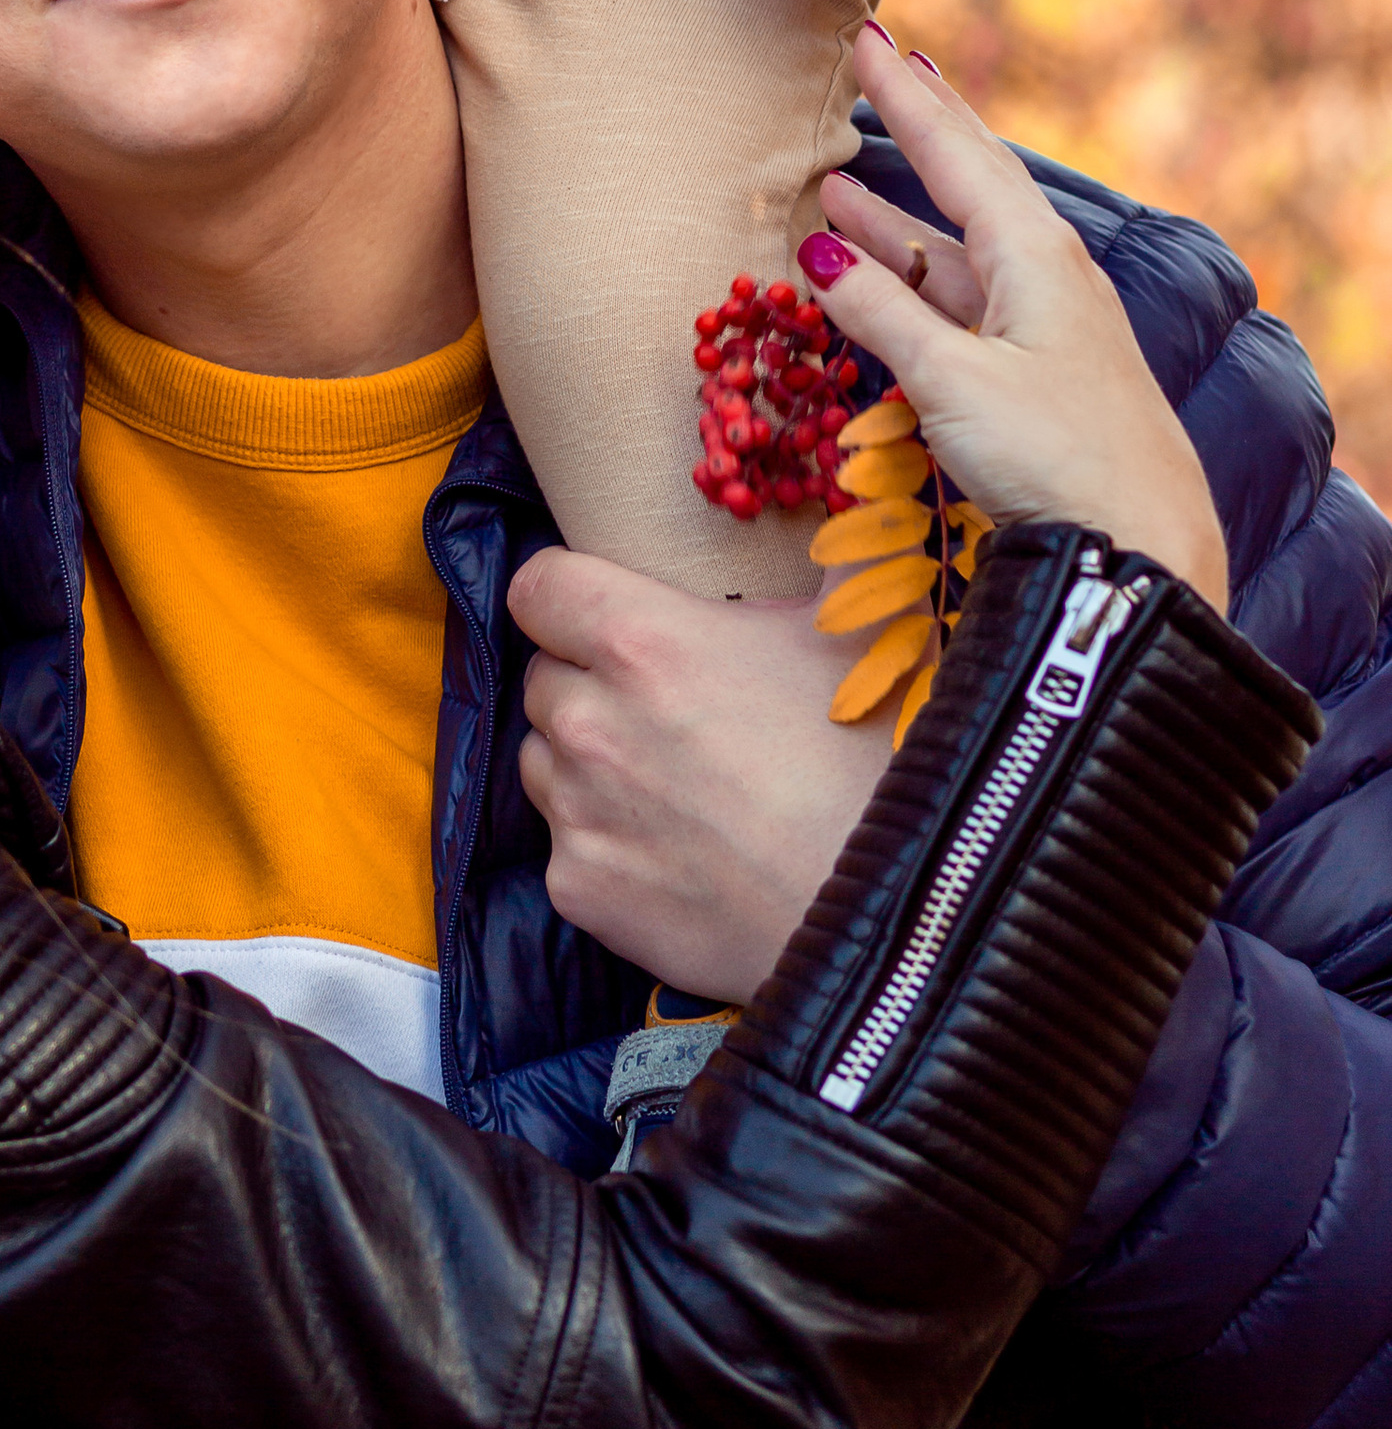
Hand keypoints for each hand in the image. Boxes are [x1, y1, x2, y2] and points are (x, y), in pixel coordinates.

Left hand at [508, 553, 894, 1002]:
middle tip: (670, 718)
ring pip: (545, 759)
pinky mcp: (579, 887)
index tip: (602, 616)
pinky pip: (565, 844)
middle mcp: (589, 718)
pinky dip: (606, 846)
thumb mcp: (868, 637)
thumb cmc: (877, 766)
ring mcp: (577, 809)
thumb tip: (854, 508)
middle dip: (591, 686)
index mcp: (640, 640)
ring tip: (677, 791)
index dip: (567, 598)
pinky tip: (677, 858)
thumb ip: (839, 565)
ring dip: (588, 764)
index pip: (538, 589)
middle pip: (545, 677)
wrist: (890, 920)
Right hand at [801, 24, 1227, 610]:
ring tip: (838, 189)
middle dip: (919, 130)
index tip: (866, 39)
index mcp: (1033, 253)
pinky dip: (914, 278)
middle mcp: (1046, 273)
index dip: (904, 99)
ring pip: (958, 247)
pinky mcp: (1040, 369)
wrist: (1139, 545)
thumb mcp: (951, 379)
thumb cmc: (1051, 453)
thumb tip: (817, 253)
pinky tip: (879, 281)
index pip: (956, 153)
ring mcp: (1046, 322)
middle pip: (971, 182)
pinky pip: (964, 296)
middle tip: (876, 71)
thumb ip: (882, 314)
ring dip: (897, 219)